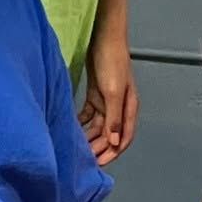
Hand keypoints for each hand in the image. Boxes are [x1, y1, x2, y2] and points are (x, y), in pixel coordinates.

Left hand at [81, 30, 137, 164]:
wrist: (103, 37)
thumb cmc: (112, 60)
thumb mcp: (112, 91)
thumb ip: (113, 117)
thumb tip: (114, 141)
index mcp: (128, 107)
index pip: (123, 137)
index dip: (113, 152)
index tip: (100, 164)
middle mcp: (119, 107)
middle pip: (109, 134)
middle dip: (99, 147)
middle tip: (84, 160)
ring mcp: (106, 101)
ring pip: (98, 126)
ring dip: (89, 137)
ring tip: (77, 148)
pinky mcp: (95, 94)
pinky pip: (89, 115)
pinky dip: (82, 123)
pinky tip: (73, 129)